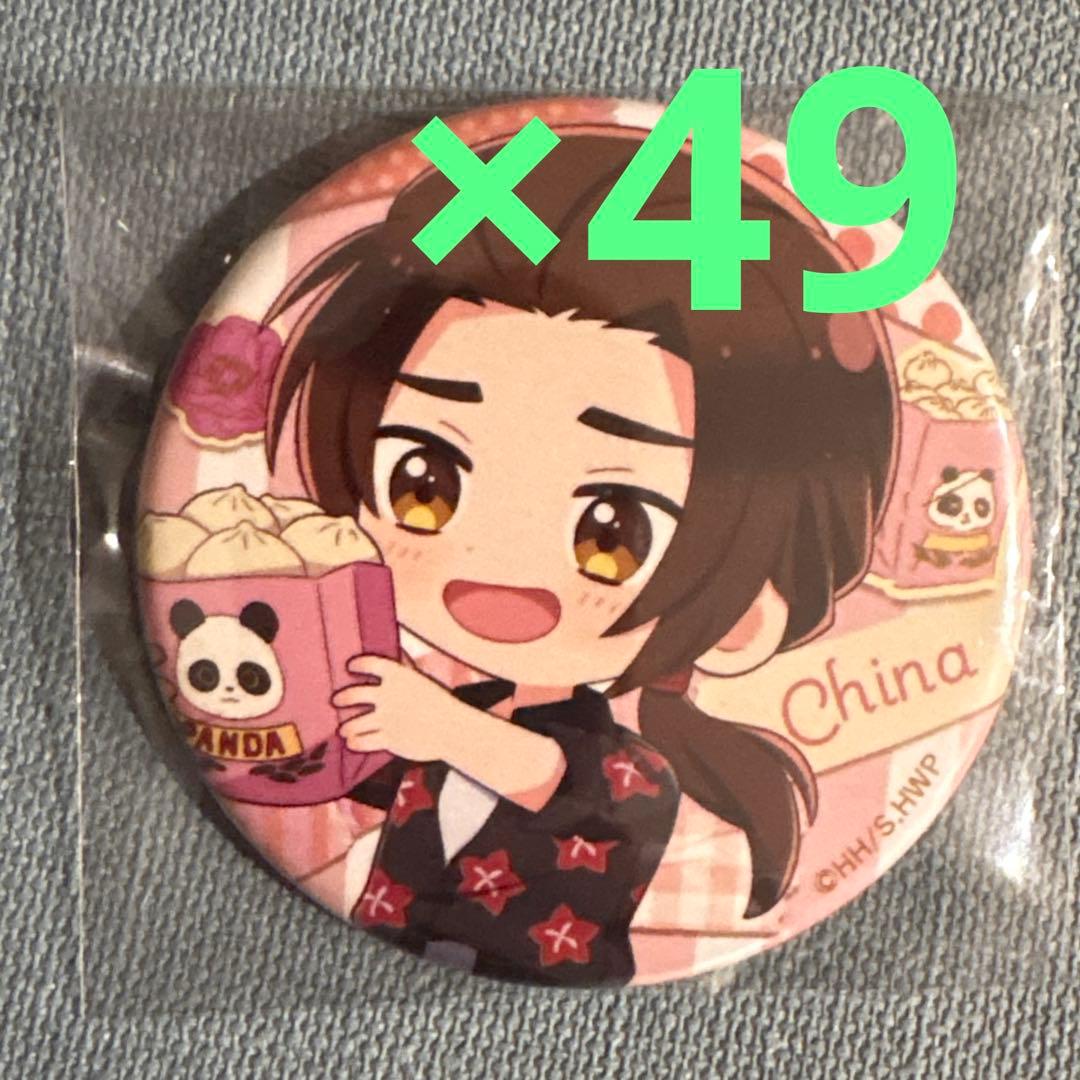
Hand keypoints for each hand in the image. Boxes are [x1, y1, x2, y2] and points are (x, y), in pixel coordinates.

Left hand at [331, 655, 456, 761]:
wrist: (453, 729)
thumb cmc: (440, 704)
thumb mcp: (422, 681)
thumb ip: (405, 673)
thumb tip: (397, 656)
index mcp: (399, 676)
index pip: (370, 664)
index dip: (358, 664)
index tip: (350, 666)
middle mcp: (388, 695)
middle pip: (354, 694)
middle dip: (343, 697)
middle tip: (336, 700)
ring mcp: (387, 718)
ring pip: (354, 723)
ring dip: (346, 727)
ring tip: (343, 730)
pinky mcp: (389, 739)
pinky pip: (363, 741)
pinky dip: (355, 742)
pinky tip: (352, 742)